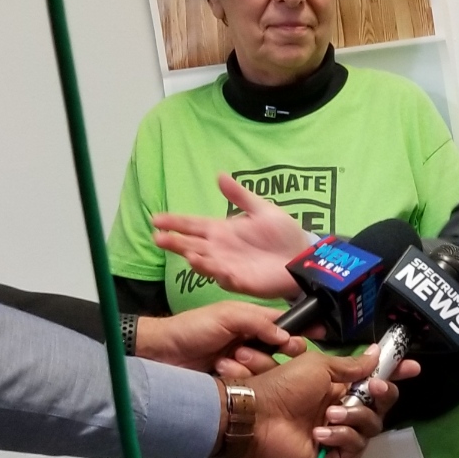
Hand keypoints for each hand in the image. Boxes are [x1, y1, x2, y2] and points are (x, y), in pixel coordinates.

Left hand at [135, 299, 306, 374]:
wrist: (160, 357)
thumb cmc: (191, 330)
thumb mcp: (226, 316)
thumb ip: (258, 321)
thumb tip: (285, 335)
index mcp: (251, 323)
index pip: (284, 323)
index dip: (303, 327)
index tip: (321, 334)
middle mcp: (252, 345)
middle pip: (283, 349)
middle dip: (286, 350)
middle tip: (287, 351)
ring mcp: (245, 367)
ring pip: (270, 369)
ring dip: (257, 364)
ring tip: (231, 358)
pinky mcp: (237, 386)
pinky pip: (255, 385)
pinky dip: (246, 380)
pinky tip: (227, 373)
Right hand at [152, 174, 310, 297]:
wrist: (302, 255)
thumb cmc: (282, 233)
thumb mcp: (261, 209)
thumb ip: (240, 195)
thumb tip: (219, 176)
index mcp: (221, 230)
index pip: (193, 225)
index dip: (175, 222)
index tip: (156, 219)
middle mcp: (219, 249)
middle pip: (191, 245)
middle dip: (174, 242)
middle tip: (158, 237)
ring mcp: (228, 266)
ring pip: (204, 263)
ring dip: (193, 258)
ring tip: (186, 252)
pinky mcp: (241, 281)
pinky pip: (225, 278)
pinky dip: (215, 273)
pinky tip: (209, 267)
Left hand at [239, 347, 414, 457]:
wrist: (258, 416)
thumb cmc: (284, 386)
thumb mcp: (318, 366)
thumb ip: (351, 365)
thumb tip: (376, 353)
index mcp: (340, 387)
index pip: (374, 381)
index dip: (395, 375)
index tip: (414, 367)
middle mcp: (343, 409)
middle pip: (381, 406)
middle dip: (382, 395)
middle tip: (373, 387)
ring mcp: (338, 433)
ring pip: (371, 428)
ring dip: (353, 418)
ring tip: (328, 416)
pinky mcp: (332, 456)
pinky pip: (354, 448)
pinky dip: (340, 438)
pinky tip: (320, 434)